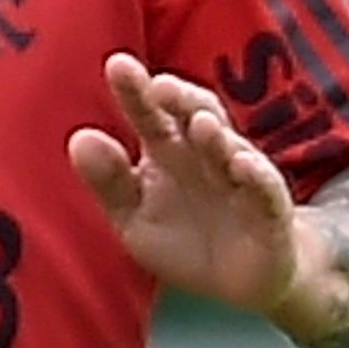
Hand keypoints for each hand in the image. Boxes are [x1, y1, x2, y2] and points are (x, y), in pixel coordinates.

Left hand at [66, 52, 316, 320]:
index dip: (136, 91)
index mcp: (168, 150)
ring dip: (216, 136)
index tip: (118, 65)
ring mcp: (240, 178)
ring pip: (230, 148)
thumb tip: (79, 138)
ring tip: (200, 123)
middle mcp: (205, 154)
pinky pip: (265, 190)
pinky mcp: (270, 210)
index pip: (150, 114)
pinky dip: (256, 176)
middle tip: (161, 86)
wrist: (240, 282)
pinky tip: (242, 165)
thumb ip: (108, 181)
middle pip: (194, 117)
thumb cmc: (183, 238)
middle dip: (181, 100)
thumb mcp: (133, 216)